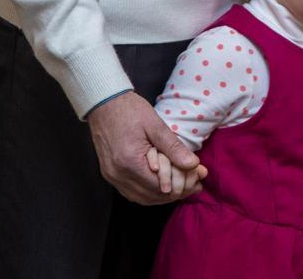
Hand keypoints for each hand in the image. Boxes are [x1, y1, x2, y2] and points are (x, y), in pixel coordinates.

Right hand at [85, 92, 201, 204]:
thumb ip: (174, 147)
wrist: (104, 103)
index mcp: (130, 161)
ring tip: (182, 187)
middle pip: (152, 196)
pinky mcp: (109, 174)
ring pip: (141, 198)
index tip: (198, 179)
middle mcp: (118, 174)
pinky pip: (130, 192)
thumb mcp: (155, 125)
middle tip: (194, 185)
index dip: (182, 186)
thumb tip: (194, 164)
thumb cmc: (130, 110)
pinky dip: (147, 193)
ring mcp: (111, 176)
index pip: (160, 187)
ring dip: (162, 196)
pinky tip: (161, 186)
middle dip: (175, 193)